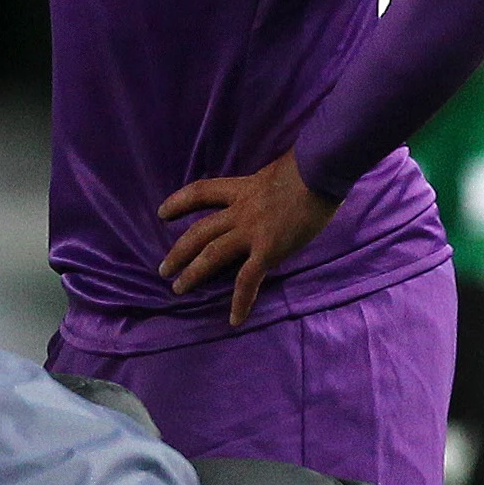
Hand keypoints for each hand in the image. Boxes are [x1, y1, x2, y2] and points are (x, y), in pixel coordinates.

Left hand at [156, 150, 341, 326]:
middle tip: (163, 268)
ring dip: (192, 273)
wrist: (321, 169)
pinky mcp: (268, 250)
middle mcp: (240, 211)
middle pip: (199, 231)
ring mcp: (251, 231)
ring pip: (211, 255)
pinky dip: (240, 301)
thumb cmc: (311, 165)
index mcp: (243, 188)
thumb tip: (282, 187)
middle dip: (179, 251)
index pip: (202, 192)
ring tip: (177, 288)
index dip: (179, 202)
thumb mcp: (281, 169)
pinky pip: (248, 280)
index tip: (162, 213)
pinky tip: (234, 320)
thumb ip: (272, 183)